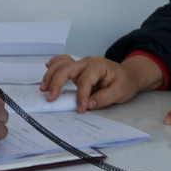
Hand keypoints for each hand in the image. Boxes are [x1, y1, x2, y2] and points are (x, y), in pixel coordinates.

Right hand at [40, 54, 159, 111]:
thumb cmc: (124, 82)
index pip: (86, 80)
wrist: (127, 75)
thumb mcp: (120, 92)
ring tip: (44, 88)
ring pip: (62, 64)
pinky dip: (54, 64)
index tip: (80, 109)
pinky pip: (63, 61)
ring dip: (51, 75)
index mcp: (99, 66)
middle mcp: (88, 62)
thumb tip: (88, 104)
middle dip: (57, 83)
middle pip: (67, 68)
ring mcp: (82, 64)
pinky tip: (47, 67)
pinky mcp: (78, 68)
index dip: (81, 95)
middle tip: (50, 98)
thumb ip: (104, 98)